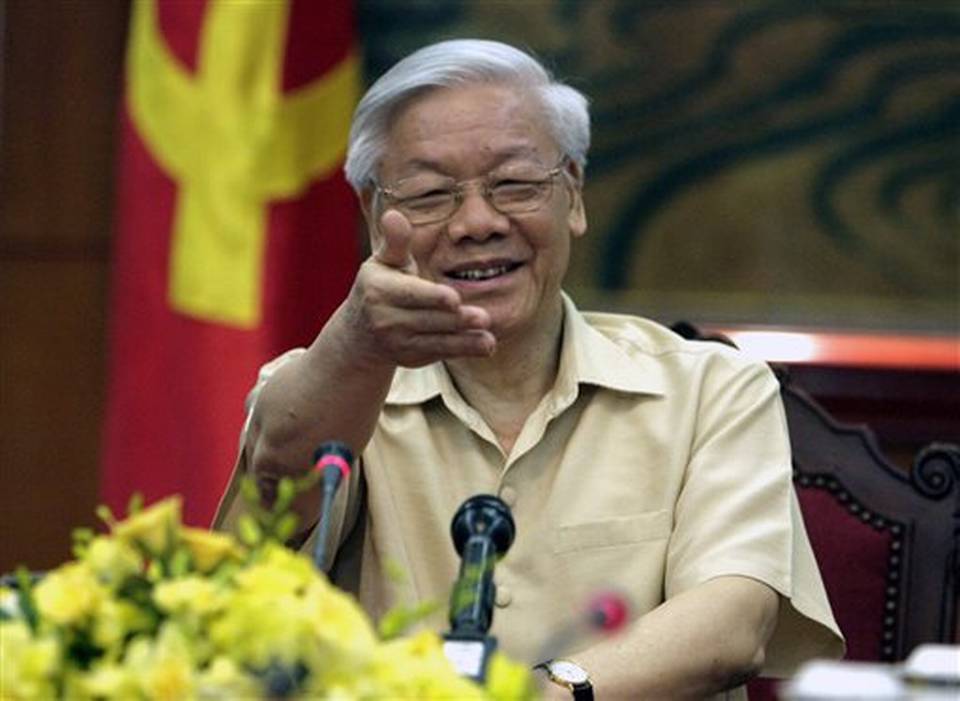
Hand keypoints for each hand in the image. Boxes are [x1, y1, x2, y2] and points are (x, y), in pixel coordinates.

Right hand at [343, 209, 495, 367]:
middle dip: (457, 320)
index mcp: (380, 290)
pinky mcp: (411, 358)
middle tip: (483, 317)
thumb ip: (395, 241)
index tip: (454, 299)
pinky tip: (485, 345)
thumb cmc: (381, 285)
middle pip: (428, 319)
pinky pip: (439, 353)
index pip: (410, 294)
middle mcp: (385, 319)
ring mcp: (397, 342)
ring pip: (436, 341)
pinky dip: (463, 350)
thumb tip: (394, 215)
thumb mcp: (384, 261)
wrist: (360, 333)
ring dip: (465, 341)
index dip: (432, 297)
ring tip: (489, 339)